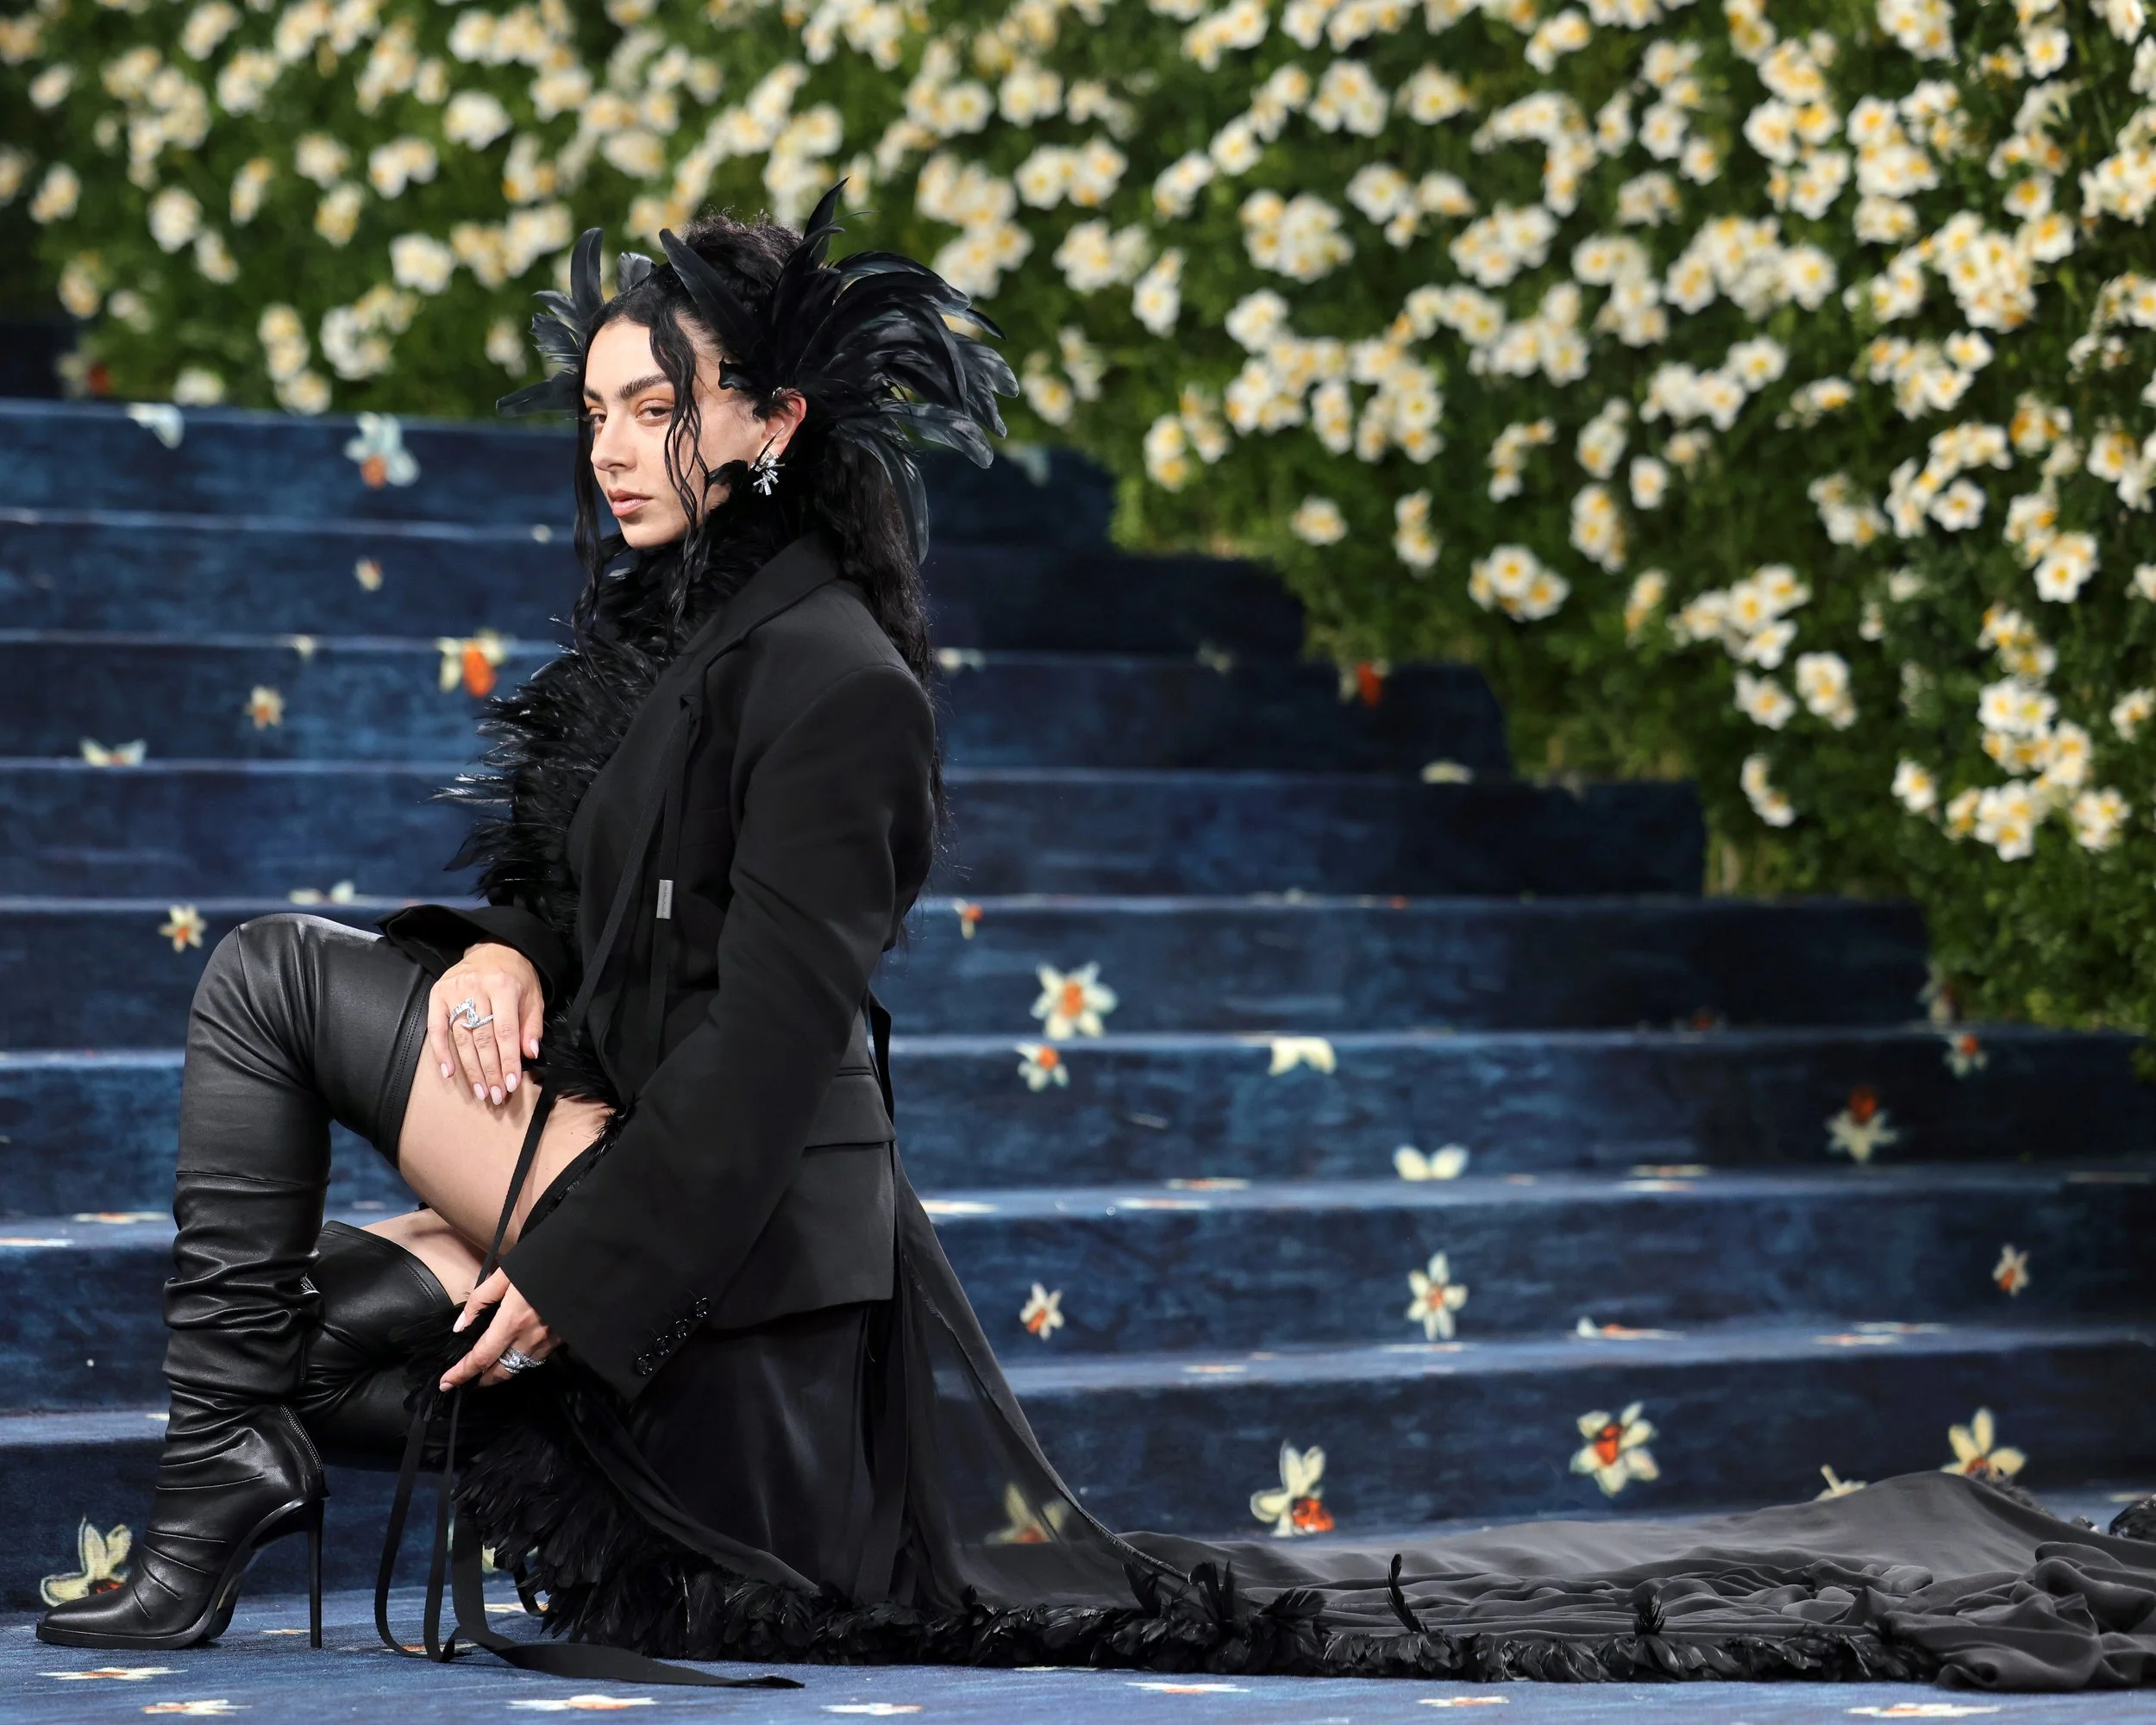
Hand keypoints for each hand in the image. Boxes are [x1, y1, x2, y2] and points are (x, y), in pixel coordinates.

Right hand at [428, 943, 543, 1106]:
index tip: (510, 1084)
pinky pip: (436, 1028)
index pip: (505, 1031)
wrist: (494, 948)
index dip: (507, 1060)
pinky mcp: (437, 994)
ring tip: (479, 1090)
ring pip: (461, 1037)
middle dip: (489, 1070)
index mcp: (503, 986)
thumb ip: (531, 1025)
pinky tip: (449, 1073)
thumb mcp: (533, 996)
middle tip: (494, 1095)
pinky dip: (441, 1052)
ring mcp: (454, 991)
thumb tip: (529, 1054)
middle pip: (482, 1038)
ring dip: (470, 1068)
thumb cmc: (516, 976)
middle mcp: (476, 988)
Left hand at [441, 1267, 556, 1389]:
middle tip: (466, 1379)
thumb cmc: (542, 1262)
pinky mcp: (561, 1340)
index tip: (446, 1383)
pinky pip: (534, 1359)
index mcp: (512, 1321)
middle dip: (480, 1380)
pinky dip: (519, 1362)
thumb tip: (460, 1327)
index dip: (461, 1374)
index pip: (481, 1357)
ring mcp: (548, 1342)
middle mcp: (530, 1338)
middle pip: (500, 1372)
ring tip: (487, 1369)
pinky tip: (512, 1354)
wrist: (585, 1263)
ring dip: (500, 1373)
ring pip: (518, 1369)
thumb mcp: (505, 1274)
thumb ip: (480, 1301)